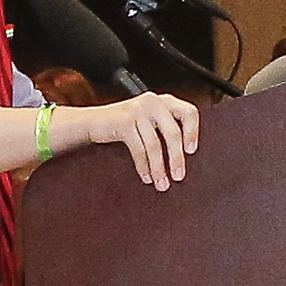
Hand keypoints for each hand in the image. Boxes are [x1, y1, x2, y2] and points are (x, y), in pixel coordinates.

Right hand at [77, 94, 199, 189]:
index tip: (191, 151)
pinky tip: (147, 177)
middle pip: (173, 133)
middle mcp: (154, 102)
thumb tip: (186, 156)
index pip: (189, 112)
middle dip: (176, 158)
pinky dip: (144, 166)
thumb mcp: (150, 120)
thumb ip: (167, 128)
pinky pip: (139, 149)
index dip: (193, 132)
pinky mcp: (124, 121)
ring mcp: (138, 110)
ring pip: (154, 145)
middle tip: (178, 177)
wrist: (92, 121)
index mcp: (165, 101)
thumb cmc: (125, 125)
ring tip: (162, 184)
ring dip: (159, 168)